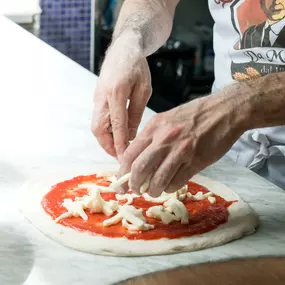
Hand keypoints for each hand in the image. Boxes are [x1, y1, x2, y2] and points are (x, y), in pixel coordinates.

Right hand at [91, 36, 151, 159]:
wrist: (123, 48)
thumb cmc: (137, 67)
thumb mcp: (143, 90)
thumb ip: (136, 113)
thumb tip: (131, 136)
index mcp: (116, 93)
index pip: (116, 126)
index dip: (120, 144)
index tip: (125, 159)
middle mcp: (102, 97)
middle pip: (98, 129)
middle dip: (107, 146)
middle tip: (120, 158)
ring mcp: (96, 98)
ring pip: (96, 126)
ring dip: (105, 141)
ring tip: (119, 151)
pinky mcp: (96, 98)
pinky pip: (98, 119)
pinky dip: (105, 131)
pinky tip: (116, 137)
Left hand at [119, 93, 245, 195]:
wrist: (224, 111)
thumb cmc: (194, 115)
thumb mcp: (167, 119)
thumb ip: (152, 138)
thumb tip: (138, 160)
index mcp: (154, 127)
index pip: (129, 154)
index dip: (122, 172)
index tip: (120, 182)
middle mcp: (164, 139)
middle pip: (139, 169)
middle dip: (134, 184)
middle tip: (135, 190)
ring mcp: (181, 151)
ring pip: (158, 180)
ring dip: (153, 190)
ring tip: (154, 191)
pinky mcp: (196, 161)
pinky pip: (176, 182)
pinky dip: (170, 188)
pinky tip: (170, 185)